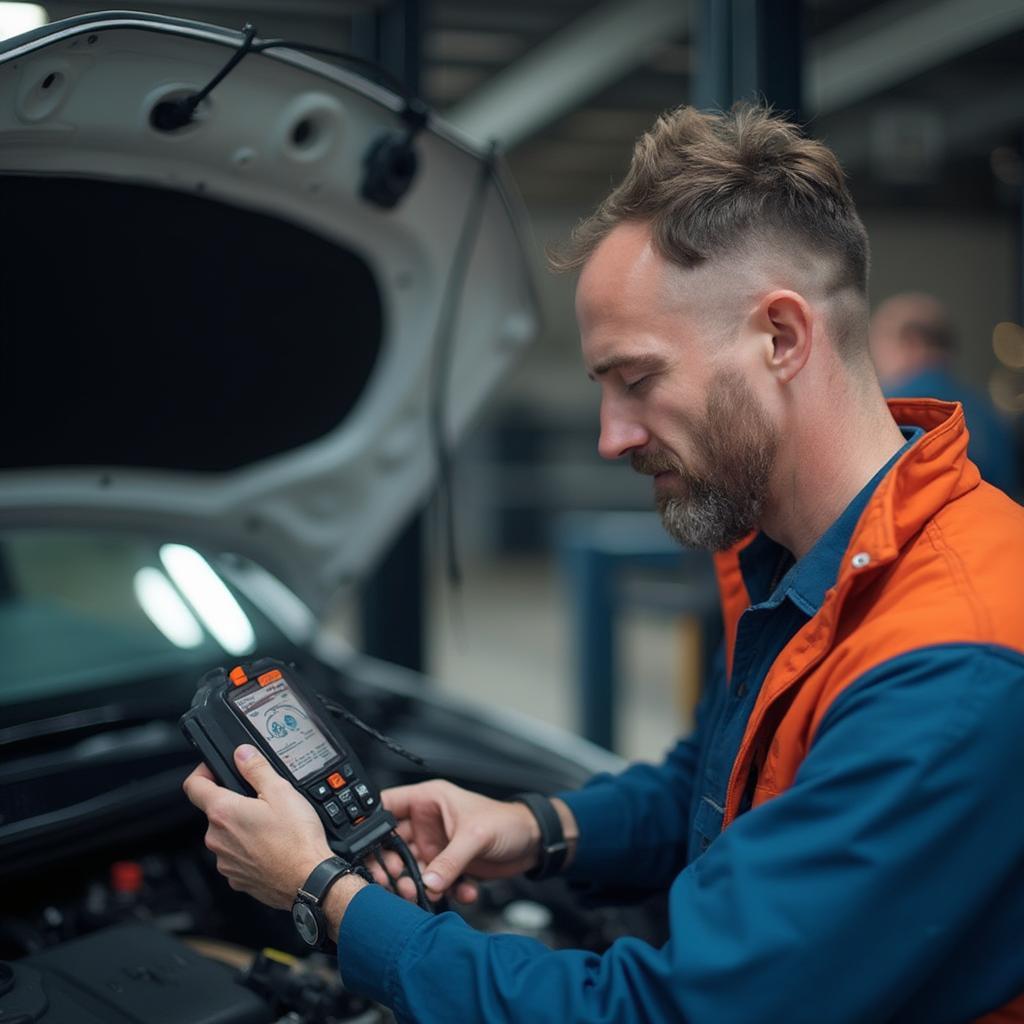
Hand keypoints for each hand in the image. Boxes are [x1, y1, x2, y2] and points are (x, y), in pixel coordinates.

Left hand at [182, 745, 340, 910]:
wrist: (307, 880)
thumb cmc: (296, 840)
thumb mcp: (281, 791)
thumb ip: (256, 768)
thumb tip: (242, 754)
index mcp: (224, 812)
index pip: (194, 786)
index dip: (203, 772)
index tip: (214, 770)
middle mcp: (217, 838)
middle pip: (215, 811)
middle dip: (234, 802)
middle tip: (262, 801)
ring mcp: (225, 861)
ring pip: (226, 835)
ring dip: (242, 827)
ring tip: (271, 827)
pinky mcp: (235, 878)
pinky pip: (236, 855)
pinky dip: (249, 849)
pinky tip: (271, 846)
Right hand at [374, 780, 546, 903]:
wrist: (533, 843)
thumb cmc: (507, 822)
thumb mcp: (475, 837)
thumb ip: (449, 861)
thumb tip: (427, 883)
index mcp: (428, 800)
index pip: (387, 806)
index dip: (372, 825)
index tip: (365, 850)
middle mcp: (427, 823)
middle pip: (392, 845)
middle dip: (392, 866)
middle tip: (399, 883)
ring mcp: (435, 846)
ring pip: (410, 868)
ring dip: (417, 885)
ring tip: (427, 894)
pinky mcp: (447, 866)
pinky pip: (433, 882)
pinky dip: (443, 891)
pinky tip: (462, 892)